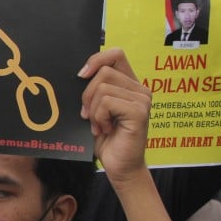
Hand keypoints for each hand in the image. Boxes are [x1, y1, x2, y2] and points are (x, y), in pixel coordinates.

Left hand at [78, 48, 151, 183]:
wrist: (119, 166)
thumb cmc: (107, 139)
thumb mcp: (96, 108)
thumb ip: (94, 89)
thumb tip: (78, 73)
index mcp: (130, 84)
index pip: (115, 54)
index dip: (96, 60)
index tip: (81, 76)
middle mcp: (140, 89)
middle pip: (104, 71)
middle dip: (87, 94)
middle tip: (88, 115)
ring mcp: (142, 99)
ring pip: (103, 87)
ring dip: (93, 110)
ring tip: (99, 125)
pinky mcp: (139, 112)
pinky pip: (107, 102)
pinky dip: (99, 117)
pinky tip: (105, 129)